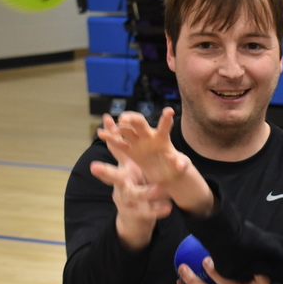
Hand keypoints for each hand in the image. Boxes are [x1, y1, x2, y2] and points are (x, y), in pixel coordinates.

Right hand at [91, 151, 172, 250]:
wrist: (134, 217)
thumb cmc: (130, 184)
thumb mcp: (126, 165)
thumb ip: (119, 145)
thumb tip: (107, 118)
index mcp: (121, 173)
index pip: (114, 158)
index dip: (109, 146)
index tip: (96, 147)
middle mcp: (120, 187)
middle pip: (114, 177)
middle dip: (106, 172)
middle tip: (95, 167)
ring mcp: (128, 201)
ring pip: (133, 195)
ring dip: (145, 192)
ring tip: (158, 188)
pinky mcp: (138, 213)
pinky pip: (148, 211)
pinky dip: (157, 210)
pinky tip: (168, 207)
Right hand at [98, 109, 214, 215]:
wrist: (165, 173)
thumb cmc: (175, 167)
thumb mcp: (180, 166)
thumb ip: (181, 163)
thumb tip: (180, 164)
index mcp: (162, 139)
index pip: (164, 127)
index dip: (166, 119)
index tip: (169, 110)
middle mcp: (148, 136)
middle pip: (139, 123)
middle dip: (131, 119)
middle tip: (123, 119)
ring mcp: (138, 142)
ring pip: (126, 130)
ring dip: (119, 128)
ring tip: (112, 127)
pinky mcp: (130, 150)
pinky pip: (119, 143)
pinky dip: (111, 138)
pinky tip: (101, 133)